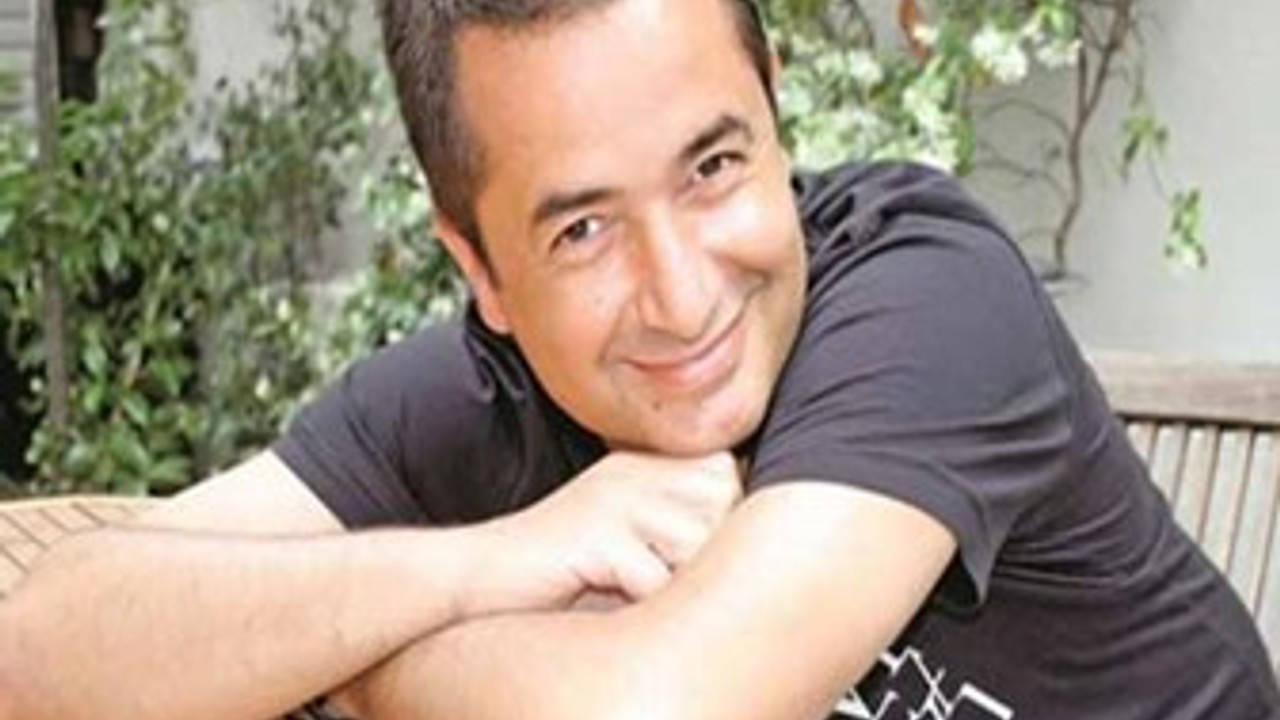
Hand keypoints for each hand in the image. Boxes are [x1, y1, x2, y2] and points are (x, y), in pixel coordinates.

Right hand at [463, 451, 741, 614]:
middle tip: (649, 572)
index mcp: (643, 462)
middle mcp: (633, 469)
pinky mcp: (596, 535)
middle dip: (701, 555)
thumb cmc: (556, 569)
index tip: (676, 550)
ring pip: (697, 547)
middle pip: (723, 511)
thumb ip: (681, 521)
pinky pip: (656, 582)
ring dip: (670, 583)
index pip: (729, 476)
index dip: (719, 522)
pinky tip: (605, 596)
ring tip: (625, 584)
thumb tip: (761, 537)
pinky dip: (639, 604)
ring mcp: (614, 498)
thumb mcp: (624, 531)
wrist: (472, 580)